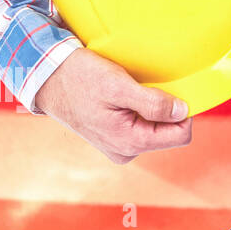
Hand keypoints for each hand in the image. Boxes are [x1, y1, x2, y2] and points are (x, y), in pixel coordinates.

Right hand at [33, 47, 192, 163]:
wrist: (47, 78)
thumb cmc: (79, 78)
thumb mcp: (118, 85)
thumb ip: (153, 103)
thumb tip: (183, 112)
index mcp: (130, 142)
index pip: (181, 135)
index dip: (183, 111)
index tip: (169, 89)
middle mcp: (126, 152)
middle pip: (168, 132)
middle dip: (163, 109)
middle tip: (141, 86)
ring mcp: (118, 147)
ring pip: (154, 129)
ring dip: (148, 108)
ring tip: (125, 91)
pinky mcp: (112, 138)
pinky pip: (139, 126)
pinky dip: (136, 110)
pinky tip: (119, 97)